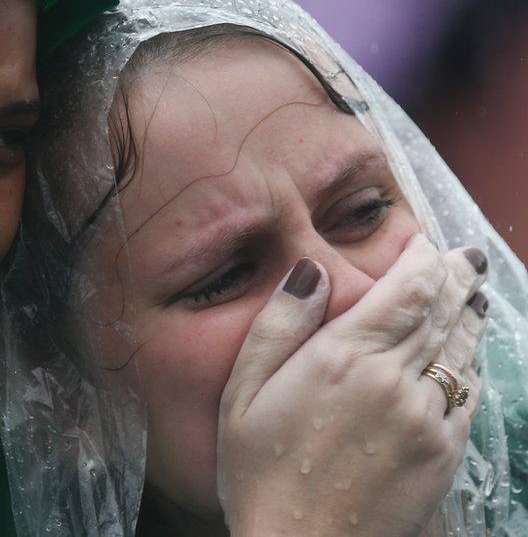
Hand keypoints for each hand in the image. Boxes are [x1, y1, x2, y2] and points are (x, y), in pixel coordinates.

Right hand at [217, 235, 487, 535]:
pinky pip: (468, 394)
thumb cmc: (259, 472)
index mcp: (344, 357)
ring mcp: (426, 417)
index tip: (425, 243)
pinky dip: (469, 365)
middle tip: (465, 258)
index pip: (406, 289)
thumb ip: (278, 326)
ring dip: (469, 315)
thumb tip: (311, 271)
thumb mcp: (242, 393)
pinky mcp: (443, 452)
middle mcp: (395, 379)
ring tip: (473, 294)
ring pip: (461, 349)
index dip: (422, 258)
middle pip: (441, 311)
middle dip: (454, 277)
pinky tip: (464, 356)